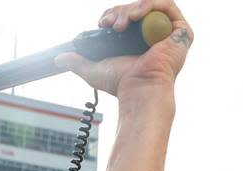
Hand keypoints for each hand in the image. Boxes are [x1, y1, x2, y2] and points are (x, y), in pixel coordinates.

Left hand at [56, 1, 191, 101]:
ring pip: (150, 6)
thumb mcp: (93, 69)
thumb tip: (59, 58)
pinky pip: (166, 6)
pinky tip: (135, 17)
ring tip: (120, 24)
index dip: (114, 14)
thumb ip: (78, 61)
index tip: (102, 23)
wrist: (138, 91)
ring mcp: (170, 34)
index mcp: (140, 43)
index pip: (128, 17)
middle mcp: (156, 37)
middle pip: (137, 9)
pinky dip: (149, 5)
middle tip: (109, 24)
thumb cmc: (121, 85)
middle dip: (119, 11)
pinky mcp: (182, 32)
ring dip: (131, 9)